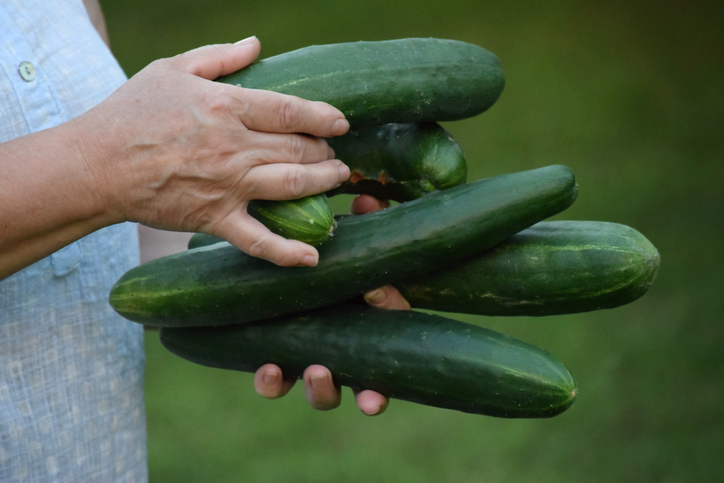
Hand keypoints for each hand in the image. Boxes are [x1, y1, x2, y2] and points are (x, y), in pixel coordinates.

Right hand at [73, 36, 349, 267]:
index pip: (290, 111)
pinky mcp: (215, 219)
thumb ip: (218, 57)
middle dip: (325, 151)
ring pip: (293, 185)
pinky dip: (287, 252)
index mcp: (225, 106)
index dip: (323, 117)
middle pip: (298, 149)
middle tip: (331, 153)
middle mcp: (234, 147)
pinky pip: (258, 240)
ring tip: (338, 179)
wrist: (96, 165)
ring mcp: (227, 186)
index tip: (341, 123)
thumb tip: (256, 44)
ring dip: (324, 183)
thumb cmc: (131, 113)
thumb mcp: (171, 70)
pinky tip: (313, 256)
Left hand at [254, 194, 409, 414]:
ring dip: (323, 390)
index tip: (379, 301)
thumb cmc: (330, 255)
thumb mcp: (348, 244)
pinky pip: (277, 383)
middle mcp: (349, 352)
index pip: (393, 328)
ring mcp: (315, 361)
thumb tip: (365, 199)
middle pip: (368, 388)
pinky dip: (274, 381)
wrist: (281, 265)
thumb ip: (362, 226)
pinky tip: (268, 368)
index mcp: (373, 324)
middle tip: (370, 395)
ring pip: (323, 394)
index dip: (390, 319)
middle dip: (371, 394)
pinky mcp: (280, 361)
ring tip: (316, 371)